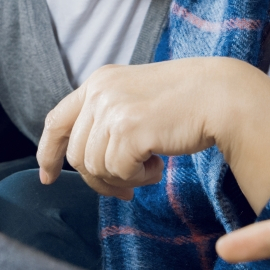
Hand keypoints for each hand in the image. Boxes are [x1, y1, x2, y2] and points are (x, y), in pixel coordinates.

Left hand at [38, 59, 269, 211]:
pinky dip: (139, 178)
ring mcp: (112, 109)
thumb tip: (86, 163)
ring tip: (151, 165)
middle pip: (77, 155)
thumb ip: (108, 118)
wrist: (221, 95)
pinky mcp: (128, 129)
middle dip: (99, 180)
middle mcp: (99, 91)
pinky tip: (159, 164)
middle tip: (127, 188)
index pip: (56, 120)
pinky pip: (118, 172)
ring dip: (124, 177)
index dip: (48, 152)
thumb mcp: (137, 99)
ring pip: (95, 168)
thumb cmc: (186, 103)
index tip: (48, 177)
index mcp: (99, 81)